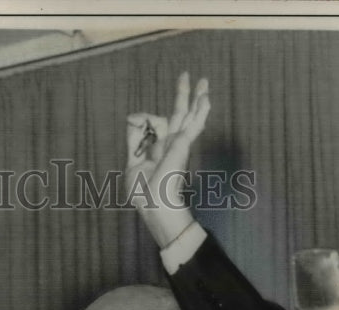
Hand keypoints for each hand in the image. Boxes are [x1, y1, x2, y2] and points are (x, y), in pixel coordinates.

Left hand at [125, 72, 210, 247]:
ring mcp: (179, 143)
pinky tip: (206, 97)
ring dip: (196, 97)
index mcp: (158, 149)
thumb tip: (134, 116)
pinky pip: (194, 123)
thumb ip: (134, 138)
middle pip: (178, 114)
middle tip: (187, 76)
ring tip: (203, 81)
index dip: (143, 119)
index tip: (135, 119)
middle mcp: (170, 144)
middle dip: (182, 95)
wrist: (155, 203)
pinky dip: (200, 110)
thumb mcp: (132, 161)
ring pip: (190, 115)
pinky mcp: (184, 144)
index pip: (153, 124)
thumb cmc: (143, 191)